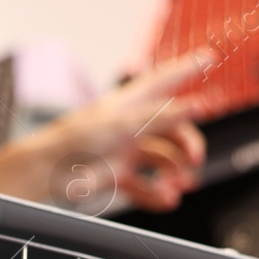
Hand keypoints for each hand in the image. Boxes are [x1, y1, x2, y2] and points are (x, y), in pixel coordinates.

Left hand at [0, 53, 209, 212]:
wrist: (49, 172)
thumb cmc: (76, 139)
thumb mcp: (125, 123)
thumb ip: (163, 116)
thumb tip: (199, 104)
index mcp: (129, 103)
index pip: (164, 80)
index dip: (186, 68)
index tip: (209, 58)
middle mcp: (131, 125)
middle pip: (173, 130)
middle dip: (188, 145)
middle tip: (194, 160)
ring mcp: (126, 151)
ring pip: (162, 161)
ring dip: (174, 174)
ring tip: (177, 187)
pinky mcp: (118, 176)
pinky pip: (146, 186)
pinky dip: (157, 194)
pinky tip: (165, 200)